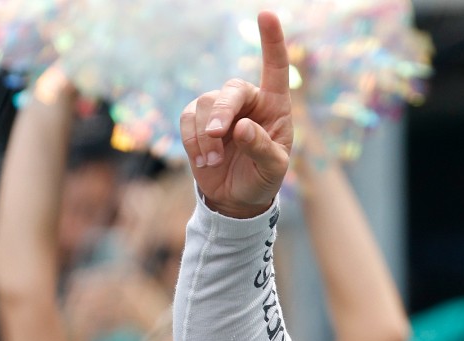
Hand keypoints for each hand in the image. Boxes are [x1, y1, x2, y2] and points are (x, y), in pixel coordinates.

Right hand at [180, 11, 294, 218]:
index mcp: (275, 107)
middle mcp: (248, 102)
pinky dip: (192, 140)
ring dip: (205, 135)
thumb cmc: (263, 180)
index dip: (272, 42)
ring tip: (215, 161)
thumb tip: (242, 127)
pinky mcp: (198, 120)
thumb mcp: (272, 169)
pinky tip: (205, 160)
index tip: (267, 15)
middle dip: (221, 111)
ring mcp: (221, 109)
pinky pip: (187, 118)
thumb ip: (261, 148)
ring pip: (205, 104)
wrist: (237, 199)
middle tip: (216, 134)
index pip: (275, 68)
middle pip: (231, 90)